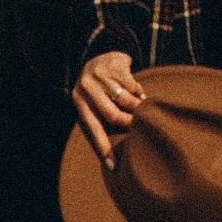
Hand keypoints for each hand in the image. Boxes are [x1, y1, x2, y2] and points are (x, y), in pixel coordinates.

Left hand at [71, 48, 144, 165]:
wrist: (100, 56)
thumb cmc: (98, 89)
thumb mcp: (92, 103)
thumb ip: (101, 120)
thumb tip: (115, 153)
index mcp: (80, 102)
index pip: (93, 128)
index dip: (103, 147)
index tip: (113, 166)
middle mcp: (87, 88)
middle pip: (112, 115)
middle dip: (129, 123)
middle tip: (139, 126)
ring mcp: (100, 76)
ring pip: (126, 100)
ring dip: (137, 107)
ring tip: (142, 109)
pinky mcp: (115, 66)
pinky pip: (133, 86)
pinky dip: (139, 92)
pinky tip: (138, 91)